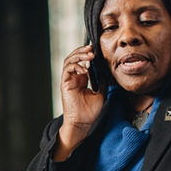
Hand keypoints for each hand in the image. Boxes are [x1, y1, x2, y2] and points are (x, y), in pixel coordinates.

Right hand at [55, 45, 106, 160]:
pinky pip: (67, 70)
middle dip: (82, 50)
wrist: (83, 123)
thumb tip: (106, 72)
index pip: (82, 61)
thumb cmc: (90, 111)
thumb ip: (102, 82)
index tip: (97, 50)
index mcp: (81, 79)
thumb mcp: (100, 94)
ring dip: (79, 55)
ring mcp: (68, 80)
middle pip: (74, 57)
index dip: (88, 54)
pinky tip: (85, 70)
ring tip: (90, 55)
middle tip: (92, 47)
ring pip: (69, 60)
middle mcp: (74, 78)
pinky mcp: (65, 84)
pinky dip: (76, 66)